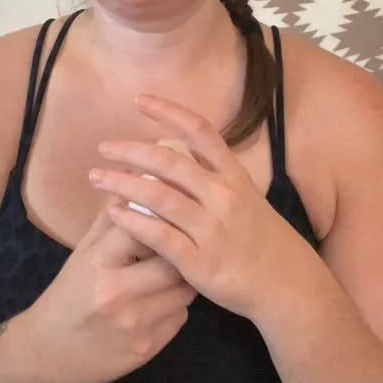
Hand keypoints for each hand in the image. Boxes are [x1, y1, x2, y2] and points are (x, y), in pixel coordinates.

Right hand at [22, 204, 195, 382]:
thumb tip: (140, 176)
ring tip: (171, 272)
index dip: (161, 220)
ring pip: (184, 291)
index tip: (167, 216)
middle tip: (179, 246)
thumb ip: (112, 218)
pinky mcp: (148, 349)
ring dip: (183, 279)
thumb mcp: (83, 252)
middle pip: (173, 263)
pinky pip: (181, 317)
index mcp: (99, 263)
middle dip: (180, 253)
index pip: (144, 229)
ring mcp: (135, 326)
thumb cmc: (68, 294)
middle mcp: (118, 294)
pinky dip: (176, 306)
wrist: (47, 354)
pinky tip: (160, 302)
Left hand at [89, 95, 290, 321]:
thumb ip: (213, 174)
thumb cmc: (258, 235)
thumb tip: (175, 151)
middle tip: (103, 147)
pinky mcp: (201, 262)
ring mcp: (213, 229)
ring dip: (123, 183)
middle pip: (170, 162)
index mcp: (234, 175)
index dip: (168, 111)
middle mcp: (223, 196)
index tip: (138, 99)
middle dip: (131, 151)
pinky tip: (112, 212)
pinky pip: (159, 236)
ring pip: (159, 197)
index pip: (200, 131)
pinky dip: (133, 222)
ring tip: (97, 176)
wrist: (286, 283)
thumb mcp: (245, 194)